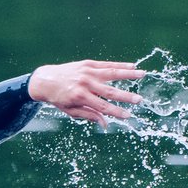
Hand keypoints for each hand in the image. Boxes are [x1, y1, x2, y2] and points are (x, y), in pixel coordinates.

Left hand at [28, 59, 146, 123]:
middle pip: (109, 91)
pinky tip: (131, 65)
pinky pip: (106, 64)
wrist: (45, 79)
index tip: (128, 116)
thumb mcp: (71, 111)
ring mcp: (87, 71)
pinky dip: (119, 65)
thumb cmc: (58, 98)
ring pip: (111, 73)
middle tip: (139, 100)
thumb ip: (89, 115)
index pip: (102, 107)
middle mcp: (85, 83)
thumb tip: (106, 124)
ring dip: (128, 74)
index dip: (116, 112)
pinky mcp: (88, 63)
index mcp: (80, 96)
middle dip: (125, 96)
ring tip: (142, 74)